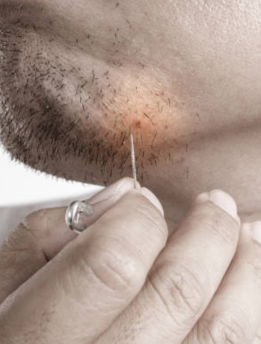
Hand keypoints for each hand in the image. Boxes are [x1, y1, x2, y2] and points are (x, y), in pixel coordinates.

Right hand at [0, 178, 260, 343]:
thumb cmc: (4, 336)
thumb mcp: (0, 283)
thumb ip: (49, 233)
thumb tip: (124, 194)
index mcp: (31, 343)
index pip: (112, 263)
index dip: (137, 220)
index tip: (143, 202)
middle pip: (177, 292)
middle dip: (209, 233)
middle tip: (217, 204)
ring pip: (222, 335)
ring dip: (246, 272)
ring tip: (246, 234)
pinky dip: (248, 313)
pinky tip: (246, 281)